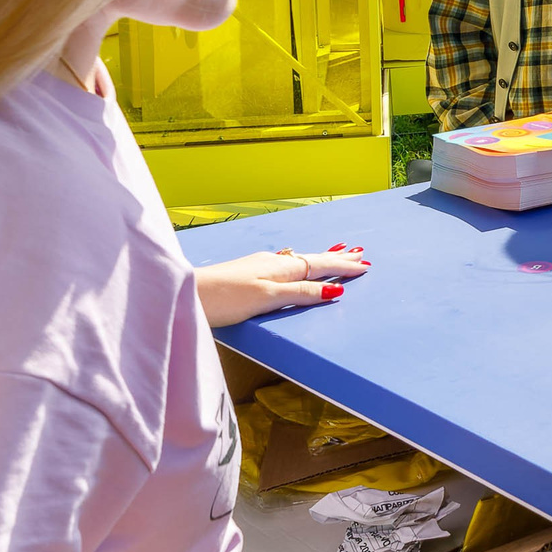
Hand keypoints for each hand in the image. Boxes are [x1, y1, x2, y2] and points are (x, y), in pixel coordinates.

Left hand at [197, 244, 369, 326]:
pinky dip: (301, 263)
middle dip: (337, 258)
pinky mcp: (248, 272)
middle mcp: (273, 262)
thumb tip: (334, 290)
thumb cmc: (225, 299)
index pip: (319, 265)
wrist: (186, 293)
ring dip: (320, 258)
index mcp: (281, 268)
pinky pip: (286, 263)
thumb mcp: (267, 298)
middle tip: (359, 253)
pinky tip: (295, 262)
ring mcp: (259, 265)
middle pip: (312, 258)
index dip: (342, 267)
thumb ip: (300, 293)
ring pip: (299, 260)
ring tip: (336, 254)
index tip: (365, 265)